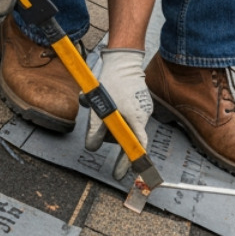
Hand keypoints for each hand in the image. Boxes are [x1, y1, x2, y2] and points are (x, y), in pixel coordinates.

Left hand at [83, 47, 152, 180]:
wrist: (123, 60)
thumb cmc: (112, 83)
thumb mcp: (100, 108)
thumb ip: (96, 129)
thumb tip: (91, 148)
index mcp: (137, 119)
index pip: (136, 147)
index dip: (129, 162)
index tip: (120, 174)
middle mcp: (143, 115)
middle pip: (127, 137)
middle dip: (111, 137)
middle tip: (98, 136)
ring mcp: (142, 108)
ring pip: (124, 125)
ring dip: (109, 123)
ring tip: (96, 107)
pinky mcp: (138, 101)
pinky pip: (125, 115)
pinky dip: (114, 114)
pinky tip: (104, 100)